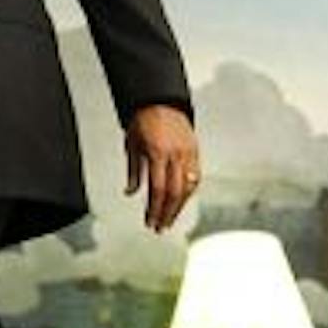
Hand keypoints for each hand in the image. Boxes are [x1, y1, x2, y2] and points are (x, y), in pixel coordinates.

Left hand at [124, 105, 199, 232]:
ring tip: (170, 219)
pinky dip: (188, 192)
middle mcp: (176, 154)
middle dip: (167, 213)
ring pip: (188, 188)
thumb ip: (134, 171)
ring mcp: (188, 153)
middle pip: (174, 193)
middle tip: (160, 227)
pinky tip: (181, 201)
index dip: (154, 209)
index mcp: (158, 153)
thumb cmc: (144, 119)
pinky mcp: (195, 151)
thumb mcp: (132, 145)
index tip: (150, 221)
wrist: (160, 100)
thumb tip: (131, 192)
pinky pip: (195, 177)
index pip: (158, 189)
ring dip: (179, 207)